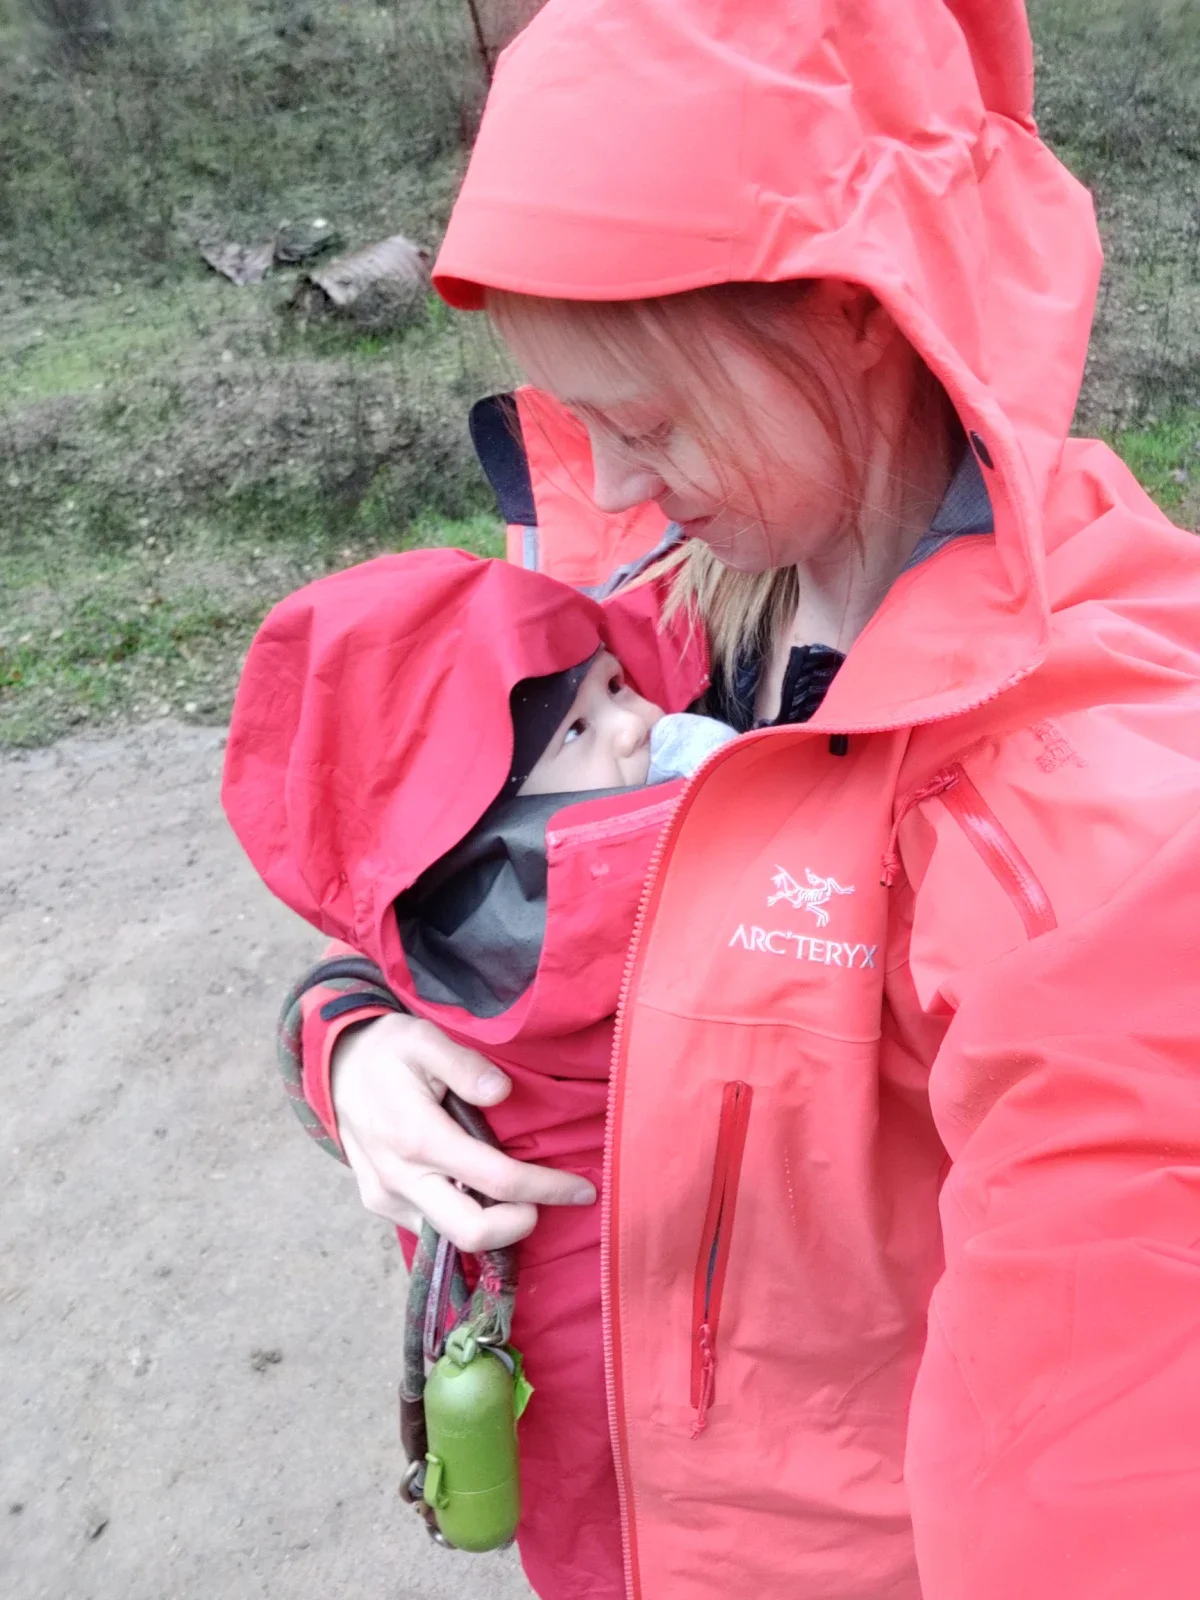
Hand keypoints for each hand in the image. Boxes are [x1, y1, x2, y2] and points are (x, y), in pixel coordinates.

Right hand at [330, 1011, 596, 1251]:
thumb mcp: (424, 1038)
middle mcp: (400, 1176)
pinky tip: (477, 1192)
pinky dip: (460, 1217)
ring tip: (515, 1196)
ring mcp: (385, 1195)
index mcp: (418, 1136)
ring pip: (448, 1236)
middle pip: (471, 1232)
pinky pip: (427, 1227)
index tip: (582, 1190)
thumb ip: (464, 1065)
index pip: (496, 1180)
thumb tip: (502, 1092)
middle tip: (543, 1201)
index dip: (546, 1189)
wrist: (333, 1064)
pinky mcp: (378, 1201)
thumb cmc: (386, 1049)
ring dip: (489, 1225)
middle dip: (518, 1225)